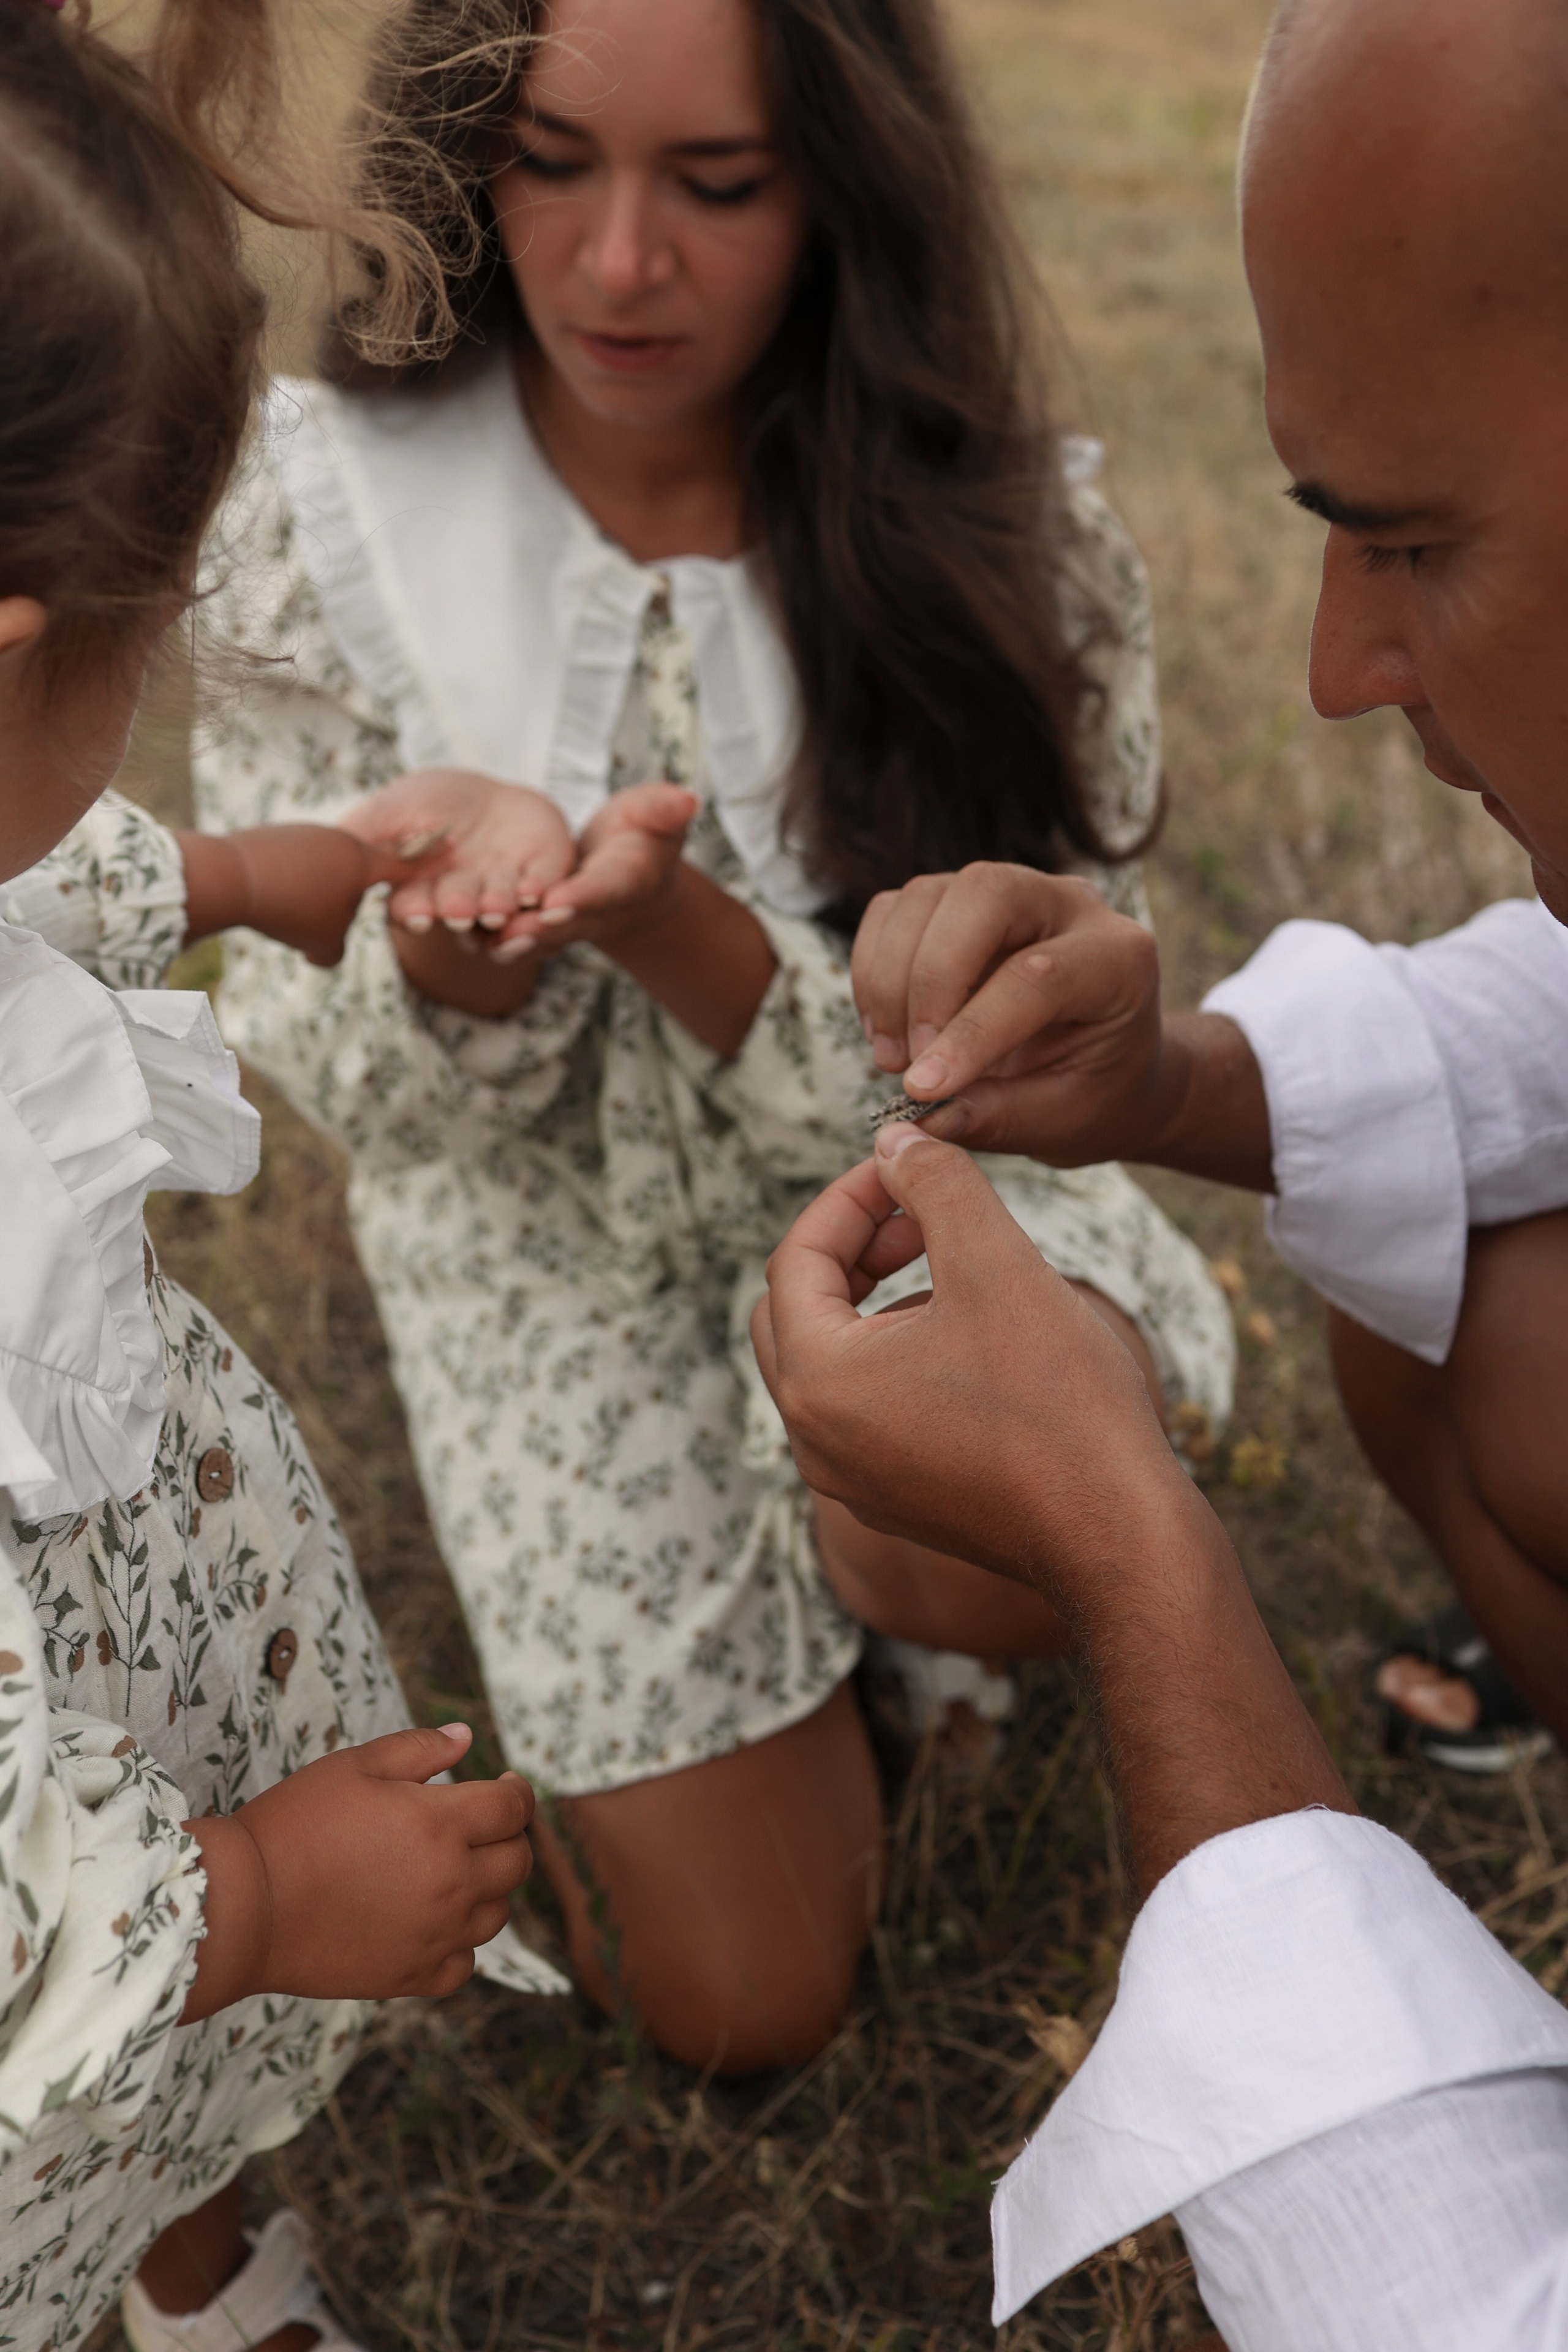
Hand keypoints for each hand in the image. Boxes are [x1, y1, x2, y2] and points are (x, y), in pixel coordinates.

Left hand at [180, 825, 422, 967]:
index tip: (446, 843)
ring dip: (318, 888)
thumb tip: (327, 952)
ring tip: (294, 909)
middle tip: (339, 914)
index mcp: (364, 864)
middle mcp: (342, 840)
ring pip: (327, 862)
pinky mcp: (280, 832)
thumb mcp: (324, 947)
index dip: (427, 859)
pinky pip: (297, 858)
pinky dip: (291, 879)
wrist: (232, 877)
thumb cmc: (290, 912)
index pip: (407, 862)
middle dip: (356, 892)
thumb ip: (338, 951)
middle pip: (363, 866)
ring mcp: (309, 832)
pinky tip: (272, 895)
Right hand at [182, 1723, 534, 2017]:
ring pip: (496, 1914)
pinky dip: (460, 1944)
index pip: (514, 1809)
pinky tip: (436, 1923)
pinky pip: (462, 1965)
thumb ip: (418, 1749)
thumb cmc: (295, 1825)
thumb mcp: (354, 1767)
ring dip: (488, 1888)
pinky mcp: (410, 1976)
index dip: (518, 1792)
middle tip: (486, 1826)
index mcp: (442, 1824)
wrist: (244, 1906)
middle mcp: (451, 1883)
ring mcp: (435, 1935)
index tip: (507, 1786)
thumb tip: (466, 1738)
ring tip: (457, 1870)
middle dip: (510, 1836)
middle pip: (517, 1862)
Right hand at [337, 769, 577, 954]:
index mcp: (424, 892)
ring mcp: (506, 892)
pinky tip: (537, 892)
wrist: (490, 791)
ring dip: (500, 908)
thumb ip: (364, 835)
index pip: (415, 909)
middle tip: (460, 910)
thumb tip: (323, 858)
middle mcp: (465, 900)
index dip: (417, 913)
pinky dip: (543, 893)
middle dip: (460, 909)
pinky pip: (547, 890)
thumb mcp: (391, 809)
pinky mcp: (546, 876)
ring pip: (504, 909)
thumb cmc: (431, 802)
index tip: (418, 916)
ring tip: (498, 906)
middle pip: (461, 910)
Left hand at [491, 781, 699, 959]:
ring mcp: (563, 924)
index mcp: (623, 883)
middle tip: (507, 933)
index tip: (557, 901)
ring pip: (533, 937)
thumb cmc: (644, 837)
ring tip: (472, 940)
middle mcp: (592, 911)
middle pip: (563, 925)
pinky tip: (453, 931)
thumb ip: (664, 809)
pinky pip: (509, 935)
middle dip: (536, 930)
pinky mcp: (537, 924)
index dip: (581, 898)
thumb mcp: (656, 816)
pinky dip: (484, 937)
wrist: (628, 875)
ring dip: (504, 942)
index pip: (602, 891)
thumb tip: (688, 798)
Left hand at [751, 1126, 1180, 1602]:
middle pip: (795, 1311)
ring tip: (954, 1269)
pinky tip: (972, 1340)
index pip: (796, 1258)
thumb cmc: (1059, 1401)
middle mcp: (816, 1440)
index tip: (905, 1166)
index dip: (850, 1198)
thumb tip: (893, 1142)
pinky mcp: (897, 1500)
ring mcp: (853, 1480)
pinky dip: (898, 1356)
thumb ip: (935, 1187)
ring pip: (833, 1362)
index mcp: (819, 1380)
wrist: (1120, 1534)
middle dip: (850, 1249)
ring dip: (877, 1301)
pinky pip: (868, 1411)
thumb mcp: (995, 1263)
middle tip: (917, 1218)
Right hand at [850, 864, 1186, 1158]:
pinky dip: (872, 969)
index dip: (972, 1031)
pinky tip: (885, 1030)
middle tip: (907, 1062)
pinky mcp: (957, 903)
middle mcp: (1068, 906)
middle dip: (930, 978)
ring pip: (927, 896)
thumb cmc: (1095, 1092)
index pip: (1037, 975)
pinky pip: (894, 910)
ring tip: (891, 1058)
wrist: (1106, 1066)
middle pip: (983, 893)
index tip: (923, 1089)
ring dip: (890, 979)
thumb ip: (999, 1117)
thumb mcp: (1063, 1120)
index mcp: (1118, 959)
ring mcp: (1009, 893)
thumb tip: (924, 1120)